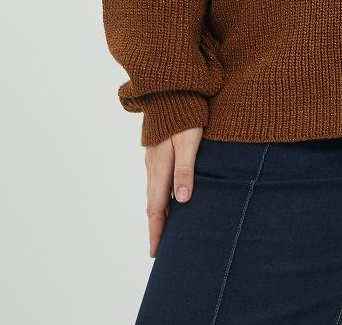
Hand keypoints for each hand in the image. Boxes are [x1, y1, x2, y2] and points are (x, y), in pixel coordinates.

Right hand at [145, 125, 202, 256]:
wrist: (171, 89)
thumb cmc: (185, 114)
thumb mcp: (189, 141)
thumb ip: (186, 170)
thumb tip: (182, 201)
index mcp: (160, 167)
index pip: (156, 207)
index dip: (157, 230)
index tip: (156, 252)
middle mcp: (152, 165)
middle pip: (152, 203)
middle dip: (155, 226)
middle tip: (157, 249)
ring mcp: (152, 158)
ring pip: (153, 191)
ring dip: (157, 211)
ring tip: (162, 229)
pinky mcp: (156, 150)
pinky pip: (155, 180)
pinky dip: (158, 195)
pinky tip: (166, 198)